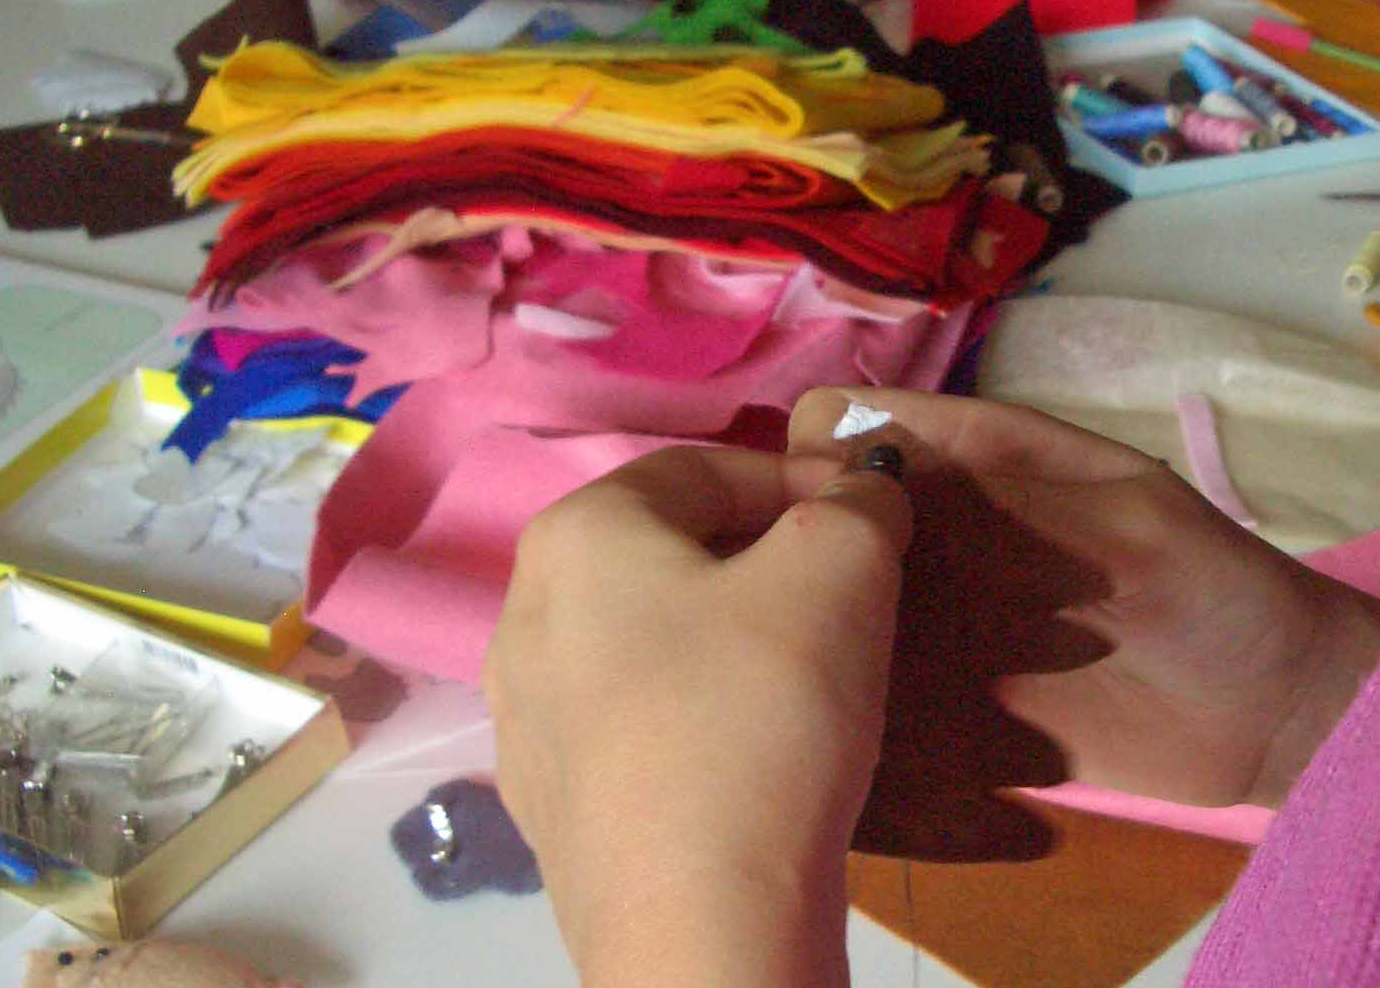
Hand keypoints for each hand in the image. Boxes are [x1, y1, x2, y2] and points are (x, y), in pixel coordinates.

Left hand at [485, 443, 909, 987]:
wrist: (700, 926)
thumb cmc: (758, 713)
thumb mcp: (837, 573)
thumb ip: (857, 505)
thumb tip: (865, 491)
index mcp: (573, 536)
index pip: (704, 469)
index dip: (802, 479)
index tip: (874, 517)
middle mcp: (522, 612)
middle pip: (671, 552)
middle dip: (766, 558)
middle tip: (849, 596)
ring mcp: (524, 714)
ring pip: (651, 638)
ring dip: (731, 636)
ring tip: (808, 674)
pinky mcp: (547, 801)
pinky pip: (634, 721)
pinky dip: (696, 713)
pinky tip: (750, 751)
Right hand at [787, 387, 1379, 813]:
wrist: (1265, 711)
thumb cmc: (1206, 583)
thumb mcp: (1115, 515)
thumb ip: (996, 494)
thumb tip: (866, 478)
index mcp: (958, 458)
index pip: (831, 424)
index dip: (811, 460)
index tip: (826, 519)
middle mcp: (916, 533)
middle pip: (803, 524)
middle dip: (790, 561)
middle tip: (821, 622)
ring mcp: (913, 620)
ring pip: (812, 613)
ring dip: (810, 644)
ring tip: (837, 690)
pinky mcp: (924, 705)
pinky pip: (852, 702)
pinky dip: (842, 716)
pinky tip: (865, 739)